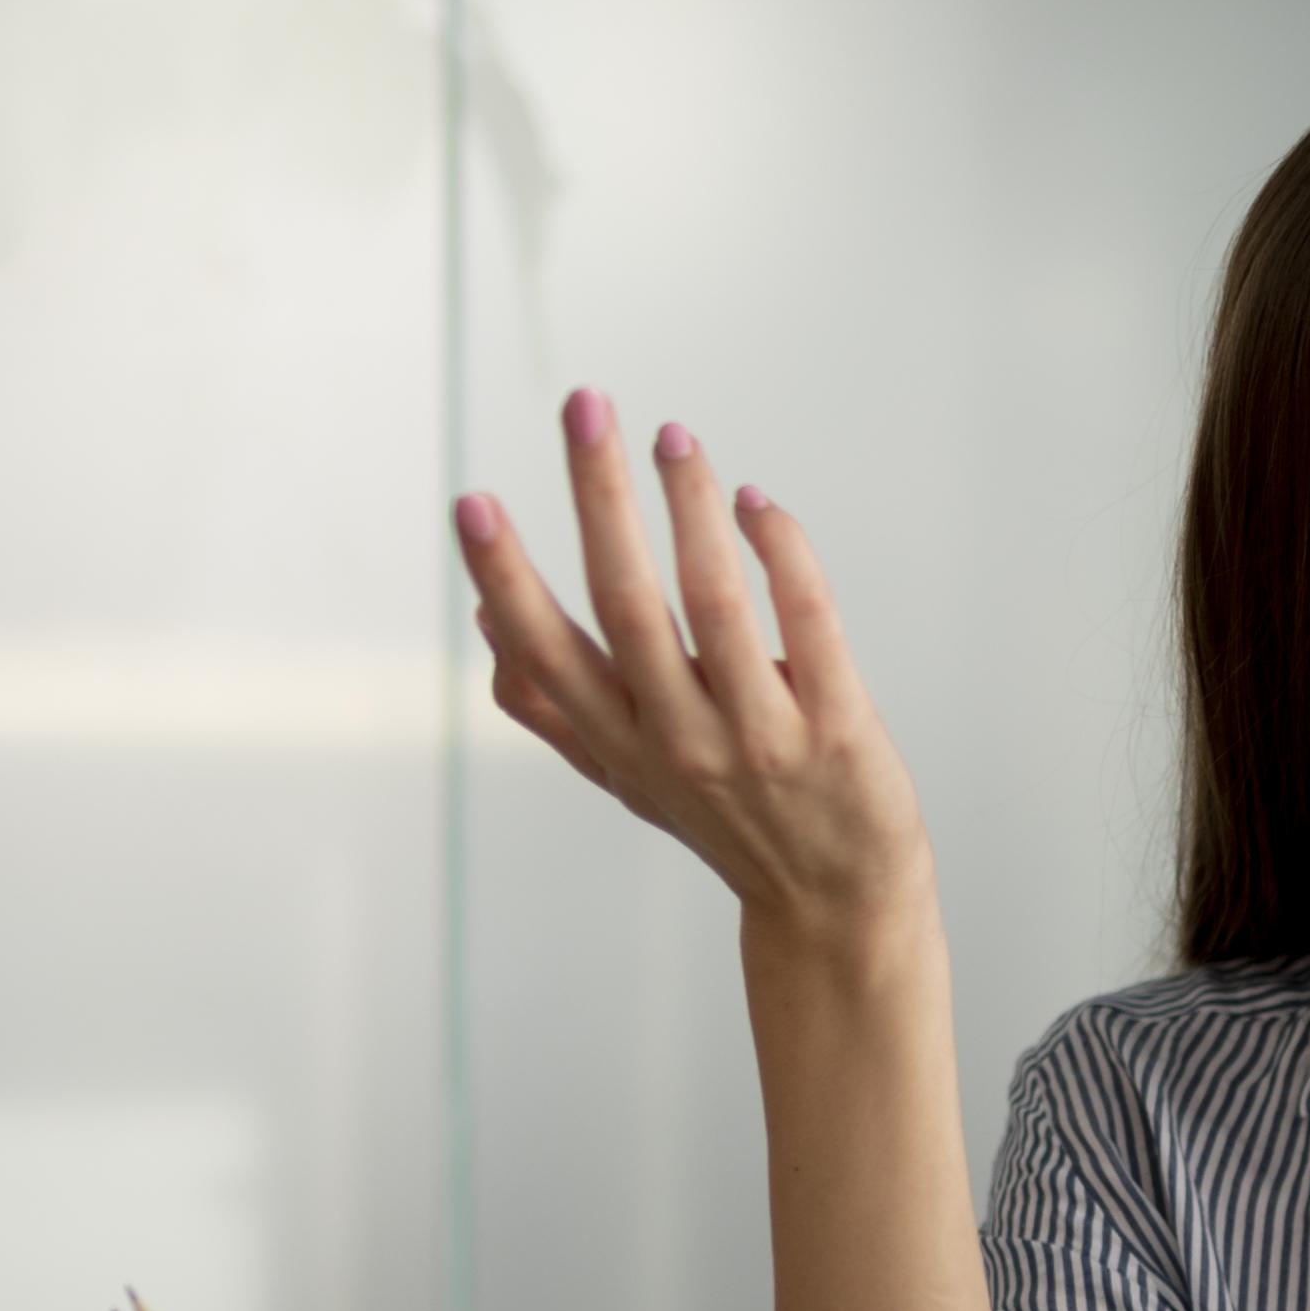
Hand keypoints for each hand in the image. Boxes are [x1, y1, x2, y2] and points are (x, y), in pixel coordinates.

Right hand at [455, 393, 937, 972]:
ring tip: (673, 436)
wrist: (834, 906)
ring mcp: (760, 737)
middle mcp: (679, 741)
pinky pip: (809, 623)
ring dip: (690, 505)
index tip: (472, 501)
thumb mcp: (625, 777)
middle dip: (599, 496)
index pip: (546, 652)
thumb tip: (486, 623)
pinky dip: (781, 553)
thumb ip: (556, 708)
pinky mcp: (838, 730)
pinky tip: (755, 502)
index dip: (504, 578)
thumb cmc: (724, 821)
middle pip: (626, 603)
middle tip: (584, 403)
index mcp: (619, 743)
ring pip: (716, 601)